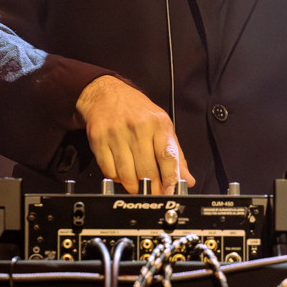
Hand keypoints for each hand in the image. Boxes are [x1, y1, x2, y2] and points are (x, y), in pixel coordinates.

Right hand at [74, 76, 194, 193]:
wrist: (105, 94)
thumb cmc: (136, 110)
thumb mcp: (161, 125)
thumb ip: (175, 153)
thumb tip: (187, 179)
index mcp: (158, 123)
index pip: (167, 155)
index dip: (170, 178)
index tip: (171, 192)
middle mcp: (137, 128)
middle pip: (146, 170)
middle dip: (152, 187)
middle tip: (155, 193)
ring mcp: (116, 134)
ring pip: (127, 174)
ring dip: (133, 186)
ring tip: (138, 185)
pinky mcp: (99, 140)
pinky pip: (109, 171)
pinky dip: (117, 179)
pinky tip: (122, 173)